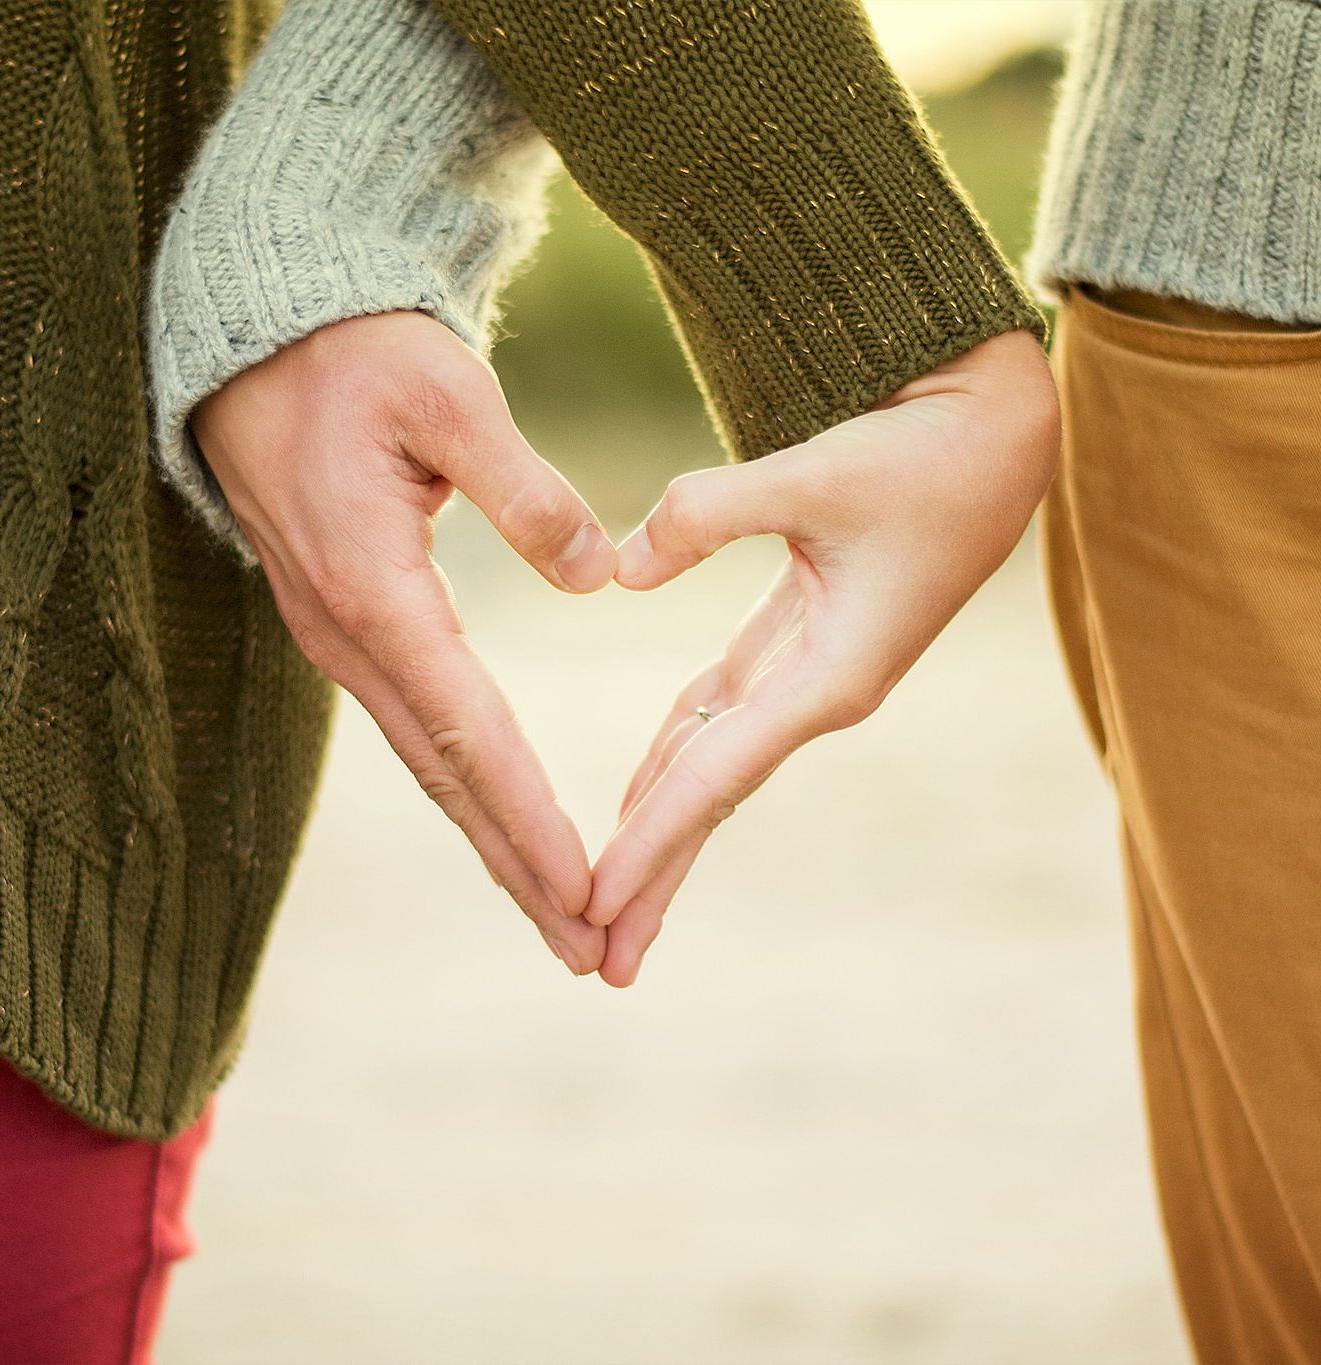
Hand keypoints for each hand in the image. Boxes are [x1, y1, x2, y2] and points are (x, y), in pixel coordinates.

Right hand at [190, 311, 616, 973]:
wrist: (257, 340)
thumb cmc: (354, 355)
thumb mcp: (448, 396)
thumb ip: (525, 490)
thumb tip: (598, 577)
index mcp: (375, 589)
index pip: (469, 730)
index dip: (530, 817)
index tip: (586, 890)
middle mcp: (348, 634)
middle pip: (446, 777)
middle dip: (517, 867)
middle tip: (587, 948)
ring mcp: (338, 637)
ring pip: (428, 762)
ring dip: (493, 841)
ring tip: (558, 911)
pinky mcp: (345, 624)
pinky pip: (414, 725)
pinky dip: (465, 786)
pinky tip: (500, 821)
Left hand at [587, 329, 1060, 985]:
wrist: (996, 435)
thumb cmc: (923, 455)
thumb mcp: (815, 475)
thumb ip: (708, 515)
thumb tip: (617, 572)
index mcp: (831, 678)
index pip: (716, 777)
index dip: (650, 841)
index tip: (593, 904)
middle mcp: (819, 694)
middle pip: (712, 800)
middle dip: (656, 878)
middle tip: (597, 959)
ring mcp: (810, 674)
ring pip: (713, 766)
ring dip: (661, 830)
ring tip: (610, 899)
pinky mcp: (800, 641)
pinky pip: (721, 716)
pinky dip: (676, 755)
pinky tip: (639, 791)